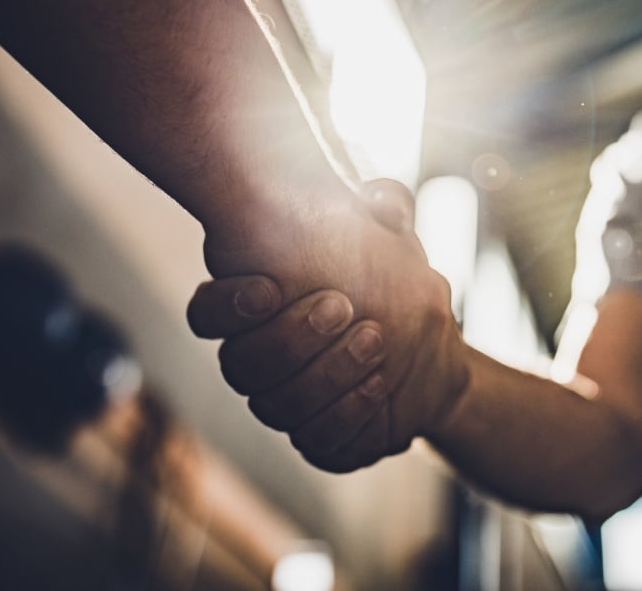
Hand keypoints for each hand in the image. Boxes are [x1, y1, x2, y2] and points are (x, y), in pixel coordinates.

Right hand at [193, 179, 469, 471]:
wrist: (433, 347)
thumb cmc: (395, 282)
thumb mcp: (394, 238)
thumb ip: (384, 209)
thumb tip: (380, 198)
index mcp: (255, 308)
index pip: (208, 314)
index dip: (229, 305)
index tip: (271, 286)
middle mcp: (260, 362)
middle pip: (241, 365)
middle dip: (290, 337)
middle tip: (342, 305)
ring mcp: (286, 405)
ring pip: (276, 407)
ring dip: (325, 374)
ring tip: (374, 340)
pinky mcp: (320, 440)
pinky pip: (317, 443)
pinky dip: (346, 415)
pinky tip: (378, 387)